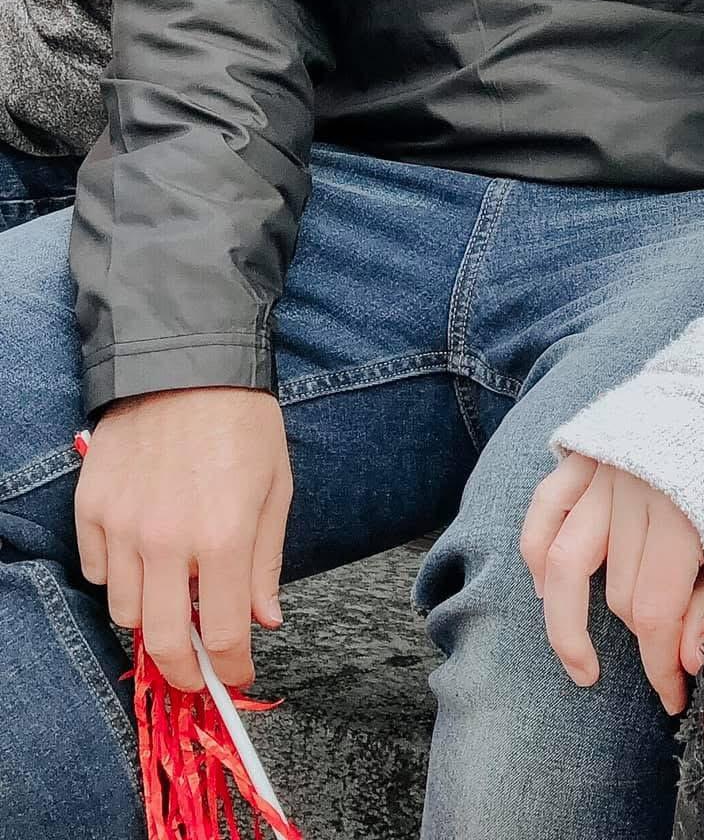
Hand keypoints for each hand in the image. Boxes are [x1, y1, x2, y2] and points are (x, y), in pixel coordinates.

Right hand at [74, 388, 291, 692]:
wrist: (187, 364)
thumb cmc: (243, 423)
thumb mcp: (275, 487)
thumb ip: (266, 561)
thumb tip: (263, 621)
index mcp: (223, 535)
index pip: (224, 632)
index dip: (232, 666)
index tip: (237, 677)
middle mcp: (167, 540)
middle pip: (163, 641)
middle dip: (184, 671)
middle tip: (198, 675)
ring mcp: (123, 527)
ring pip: (127, 613)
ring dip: (154, 620)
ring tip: (177, 602)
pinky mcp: (91, 510)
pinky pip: (100, 573)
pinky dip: (123, 580)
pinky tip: (146, 560)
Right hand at [520, 453, 703, 714]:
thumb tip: (687, 658)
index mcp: (684, 509)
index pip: (656, 610)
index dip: (663, 666)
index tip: (675, 700)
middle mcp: (633, 491)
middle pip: (621, 592)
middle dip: (643, 644)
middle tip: (665, 673)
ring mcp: (603, 470)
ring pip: (566, 562)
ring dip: (567, 623)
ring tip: (583, 667)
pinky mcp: (585, 451)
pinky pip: (544, 509)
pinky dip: (536, 552)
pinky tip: (546, 590)